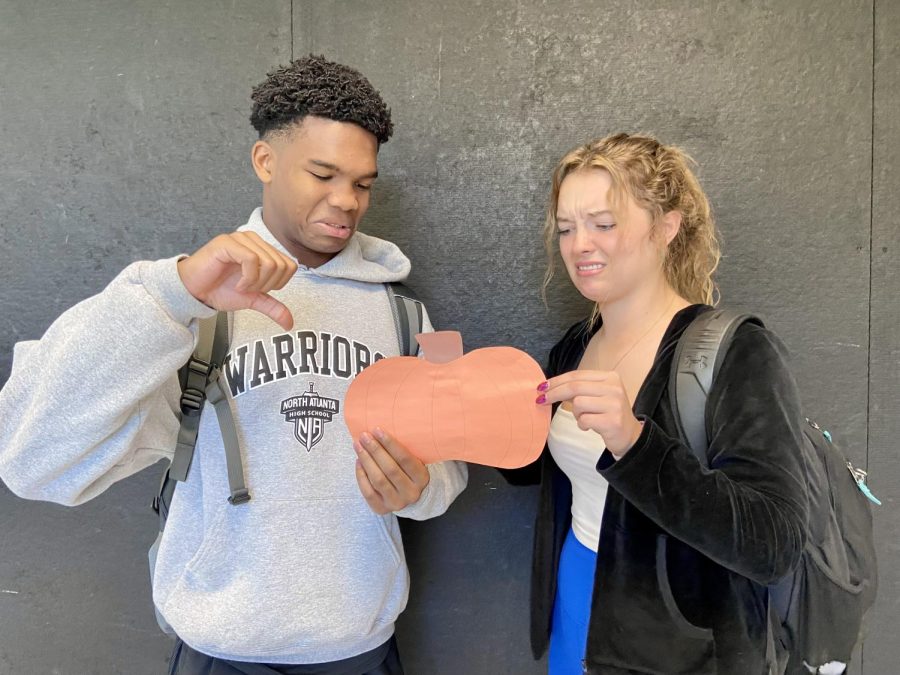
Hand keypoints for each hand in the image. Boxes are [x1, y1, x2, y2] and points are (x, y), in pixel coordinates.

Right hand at [177, 232, 297, 329]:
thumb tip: (290, 324)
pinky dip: (247, 278)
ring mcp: (241, 239)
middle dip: (266, 285)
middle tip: (248, 289)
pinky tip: (237, 284)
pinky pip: (251, 259)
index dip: (278, 283)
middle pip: (281, 265)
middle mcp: (255, 241)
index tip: (258, 289)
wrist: (195, 292)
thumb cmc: (220, 290)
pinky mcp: (228, 242)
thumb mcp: (253, 300)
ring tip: (241, 286)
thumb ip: (272, 307)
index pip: (290, 265)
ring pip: (269, 262)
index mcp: (263, 250)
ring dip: (256, 282)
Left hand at [354, 428, 429, 513]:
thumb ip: (402, 451)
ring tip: (358, 446)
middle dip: (375, 450)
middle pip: (390, 469)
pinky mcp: (382, 508)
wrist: (412, 497)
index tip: (377, 430)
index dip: (389, 443)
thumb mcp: (414, 461)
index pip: (404, 458)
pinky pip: (368, 492)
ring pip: (378, 480)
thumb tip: (379, 432)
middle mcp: (411, 492)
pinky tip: (358, 462)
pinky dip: (361, 475)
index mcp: (422, 478)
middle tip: (364, 436)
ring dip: (366, 460)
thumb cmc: (409, 472)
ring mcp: (396, 502)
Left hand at [537, 370, 643, 458]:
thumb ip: (579, 389)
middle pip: (575, 387)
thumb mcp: (597, 395)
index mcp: (610, 377)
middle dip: (554, 393)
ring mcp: (615, 404)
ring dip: (576, 413)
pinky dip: (582, 424)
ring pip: (578, 403)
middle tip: (541, 400)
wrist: (630, 435)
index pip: (577, 375)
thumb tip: (549, 387)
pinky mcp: (613, 421)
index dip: (556, 381)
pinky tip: (589, 426)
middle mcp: (614, 387)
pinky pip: (584, 420)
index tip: (542, 387)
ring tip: (585, 418)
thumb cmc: (608, 413)